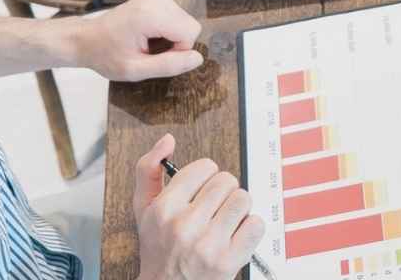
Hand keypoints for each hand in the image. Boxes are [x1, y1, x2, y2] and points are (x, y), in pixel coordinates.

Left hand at [73, 0, 204, 81]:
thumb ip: (168, 65)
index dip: (178, 51)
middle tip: (148, 50)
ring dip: (171, 37)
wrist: (87, 39)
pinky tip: (148, 34)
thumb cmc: (106, 55)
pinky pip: (178, 17)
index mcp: (150, 14)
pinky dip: (167, 29)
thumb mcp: (135, 70)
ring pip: (185, 22)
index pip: (190, 32)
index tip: (153, 56)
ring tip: (145, 41)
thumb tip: (197, 58)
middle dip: (175, 44)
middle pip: (190, 26)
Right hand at [135, 134, 264, 279]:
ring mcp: (208, 243)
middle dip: (222, 193)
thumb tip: (167, 140)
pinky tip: (235, 235)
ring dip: (238, 209)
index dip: (206, 177)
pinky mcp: (229, 260)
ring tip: (225, 221)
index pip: (204, 167)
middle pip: (227, 180)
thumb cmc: (158, 248)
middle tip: (212, 209)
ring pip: (243, 199)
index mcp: (164, 208)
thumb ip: (148, 170)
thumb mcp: (143, 209)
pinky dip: (251, 228)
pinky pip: (257, 224)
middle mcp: (185, 225)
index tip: (200, 191)